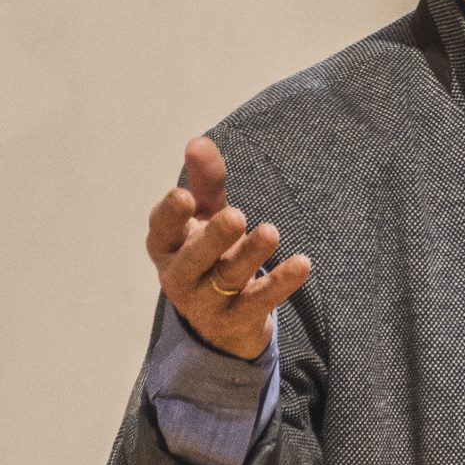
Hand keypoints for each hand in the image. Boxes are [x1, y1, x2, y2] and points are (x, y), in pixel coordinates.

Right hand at [144, 137, 312, 360]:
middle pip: (194, 258)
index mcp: (168, 247)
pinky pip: (260, 302)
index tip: (184, 196)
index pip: (162, 230)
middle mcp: (181, 277)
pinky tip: (302, 263)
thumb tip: (198, 141)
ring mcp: (208, 303)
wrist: (220, 323)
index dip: (170, 215)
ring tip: (271, 233)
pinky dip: (281, 283)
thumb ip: (205, 183)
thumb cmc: (209, 253)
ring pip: (228, 278)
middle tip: (236, 216)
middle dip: (213, 238)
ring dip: (250, 255)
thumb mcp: (205, 217)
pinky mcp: (238, 320)